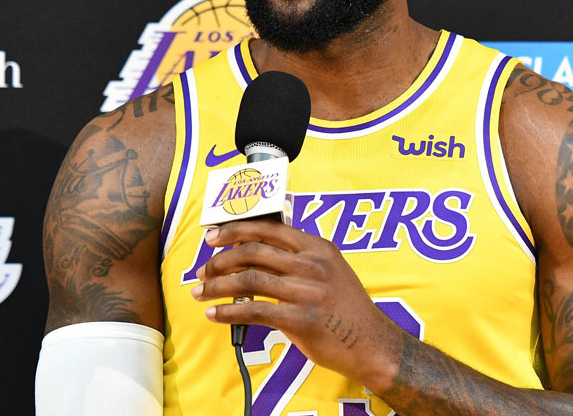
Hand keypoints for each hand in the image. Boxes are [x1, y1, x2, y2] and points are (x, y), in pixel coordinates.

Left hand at [191, 219, 401, 389]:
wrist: (371, 343)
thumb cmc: (347, 309)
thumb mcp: (332, 270)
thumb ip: (301, 258)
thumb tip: (256, 253)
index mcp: (318, 247)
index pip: (269, 228)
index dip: (236, 230)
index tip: (213, 237)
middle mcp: (312, 264)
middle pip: (253, 252)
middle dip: (220, 260)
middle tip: (203, 271)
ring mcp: (308, 291)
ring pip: (249, 280)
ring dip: (217, 286)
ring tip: (200, 293)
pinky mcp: (301, 319)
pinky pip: (254, 311)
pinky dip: (228, 312)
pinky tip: (214, 314)